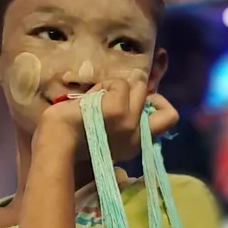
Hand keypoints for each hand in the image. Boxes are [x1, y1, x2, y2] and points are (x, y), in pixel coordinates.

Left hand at [37, 78, 177, 160]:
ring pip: (136, 84)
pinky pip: (118, 83)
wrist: (57, 140)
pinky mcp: (117, 109)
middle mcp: (137, 134)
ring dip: (116, 85)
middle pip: (148, 92)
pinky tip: (90, 99)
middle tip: (110, 95)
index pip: (170, 117)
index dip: (158, 101)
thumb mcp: (108, 130)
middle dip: (131, 87)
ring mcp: (129, 122)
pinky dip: (104, 85)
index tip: (140, 100)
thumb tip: (136, 87)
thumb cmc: (75, 136)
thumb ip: (125, 116)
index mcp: (135, 143)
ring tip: (98, 99)